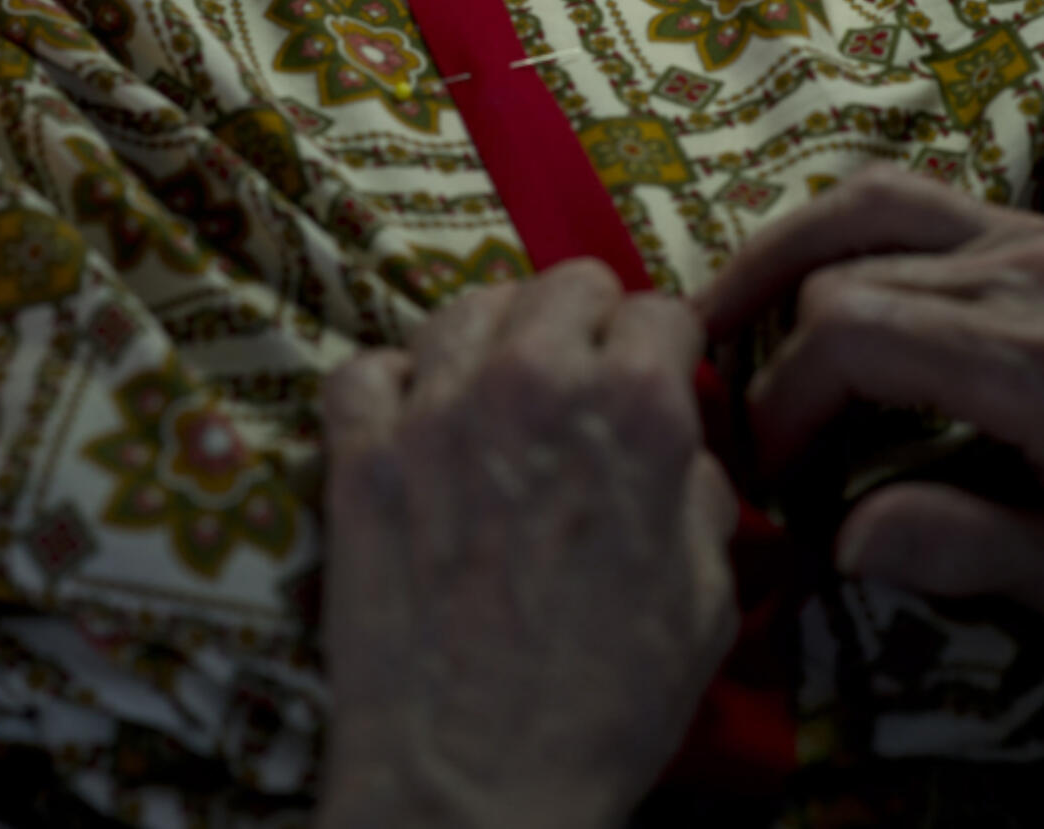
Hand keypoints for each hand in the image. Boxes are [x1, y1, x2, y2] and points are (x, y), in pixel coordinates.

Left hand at [316, 262, 737, 828]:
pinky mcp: (360, 451)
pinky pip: (366, 367)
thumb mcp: (702, 602)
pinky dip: (389, 387)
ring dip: (490, 340)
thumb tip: (678, 446)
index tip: (650, 371)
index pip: (658, 310)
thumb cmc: (601, 711)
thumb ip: (696, 494)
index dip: (660, 347)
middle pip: (562, 283)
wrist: (471, 791)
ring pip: (463, 306)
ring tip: (493, 392)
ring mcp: (437, 410)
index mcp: (635, 412)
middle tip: (577, 376)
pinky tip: (411, 425)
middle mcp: (534, 385)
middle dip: (582, 323)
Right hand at [697, 166, 1043, 607]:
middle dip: (776, 353)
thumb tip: (841, 542)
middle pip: (843, 275)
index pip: (849, 334)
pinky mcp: (1038, 233)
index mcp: (1030, 362)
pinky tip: (822, 271)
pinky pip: (916, 199)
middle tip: (750, 436)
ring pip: (867, 205)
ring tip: (723, 307)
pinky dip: (848, 226)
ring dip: (784, 255)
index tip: (767, 480)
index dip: (781, 398)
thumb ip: (978, 546)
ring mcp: (1030, 237)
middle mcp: (1019, 273)